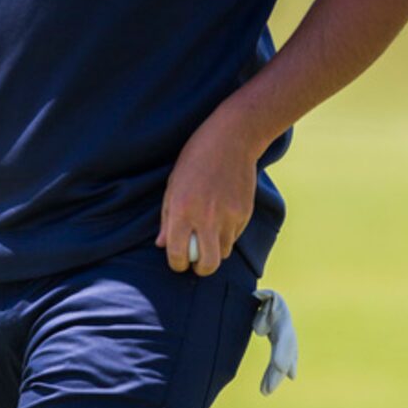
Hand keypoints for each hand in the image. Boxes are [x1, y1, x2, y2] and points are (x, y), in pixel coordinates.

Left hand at [156, 110, 257, 276]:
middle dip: (200, 269)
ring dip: (214, 249)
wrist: (232, 139)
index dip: (177, 264)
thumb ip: (167, 219)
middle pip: (207, 265)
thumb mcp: (173, 185)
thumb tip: (162, 244)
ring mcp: (229, 217)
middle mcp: (206, 219)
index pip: (178, 255)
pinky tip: (222, 213)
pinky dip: (227, 233)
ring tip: (208, 232)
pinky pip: (235, 236)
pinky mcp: (244, 214)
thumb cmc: (195, 159)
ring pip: (223, 252)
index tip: (178, 261)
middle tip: (196, 262)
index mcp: (182, 211)